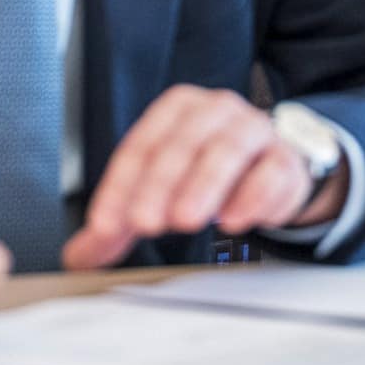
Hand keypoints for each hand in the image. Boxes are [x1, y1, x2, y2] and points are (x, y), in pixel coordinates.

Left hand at [62, 85, 347, 269]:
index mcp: (178, 108)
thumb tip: (79, 255)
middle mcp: (216, 110)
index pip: (142, 143)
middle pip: (183, 142)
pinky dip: (252, 194)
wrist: (273, 164)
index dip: (121, 184)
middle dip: (160, 184)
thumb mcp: (161, 188)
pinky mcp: (285, 159)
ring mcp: (254, 130)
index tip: (106, 223)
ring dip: (204, 185)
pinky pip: (271, 171)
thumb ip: (122, 219)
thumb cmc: (208, 169)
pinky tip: (233, 218)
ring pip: (228, 149)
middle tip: (145, 222)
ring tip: (186, 219)